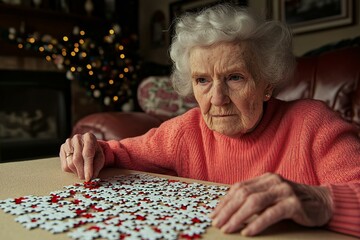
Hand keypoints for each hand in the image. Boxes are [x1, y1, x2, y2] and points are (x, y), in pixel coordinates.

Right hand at [59, 133, 104, 180]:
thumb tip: (91, 176)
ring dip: (76, 172)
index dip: (87, 167)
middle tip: (85, 178)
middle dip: (81, 171)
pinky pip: (64, 165)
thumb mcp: (100, 157)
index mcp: (89, 137)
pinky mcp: (62, 149)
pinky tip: (76, 168)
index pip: (87, 154)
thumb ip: (97, 166)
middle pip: (77, 159)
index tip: (88, 177)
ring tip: (82, 172)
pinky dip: (71, 170)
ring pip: (70, 163)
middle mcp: (77, 138)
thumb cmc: (95, 152)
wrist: (87, 145)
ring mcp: (68, 143)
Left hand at [210, 173, 332, 235]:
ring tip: (227, 228)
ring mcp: (284, 191)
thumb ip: (255, 199)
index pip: (239, 188)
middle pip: (243, 194)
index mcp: (265, 179)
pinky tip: (247, 232)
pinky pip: (271, 213)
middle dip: (227, 210)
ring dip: (237, 217)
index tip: (214, 214)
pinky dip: (257, 223)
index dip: (225, 201)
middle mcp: (273, 181)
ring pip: (254, 202)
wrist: (323, 203)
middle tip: (216, 223)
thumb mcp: (271, 197)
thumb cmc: (292, 202)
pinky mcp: (294, 204)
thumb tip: (229, 211)